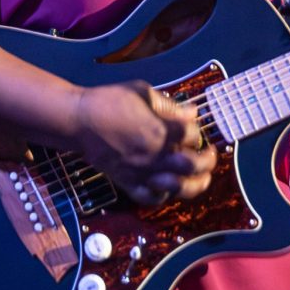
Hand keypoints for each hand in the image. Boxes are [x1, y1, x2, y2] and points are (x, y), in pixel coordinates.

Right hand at [72, 81, 215, 204]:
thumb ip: (169, 104)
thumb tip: (192, 111)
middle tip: (210, 155)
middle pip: (193, 164)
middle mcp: (156, 154)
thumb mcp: (142, 92)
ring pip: (178, 187)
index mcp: (161, 129)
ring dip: (196, 184)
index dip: (197, 131)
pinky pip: (152, 198)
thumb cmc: (109, 100)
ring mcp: (143, 171)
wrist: (79, 121)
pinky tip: (169, 187)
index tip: (192, 127)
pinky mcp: (128, 182)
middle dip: (208, 160)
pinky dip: (164, 195)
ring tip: (201, 178)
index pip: (193, 134)